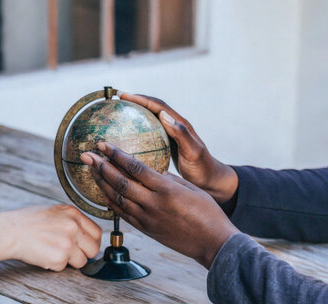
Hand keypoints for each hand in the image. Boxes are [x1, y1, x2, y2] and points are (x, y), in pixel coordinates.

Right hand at [4, 205, 101, 270]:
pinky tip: (44, 254)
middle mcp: (73, 227)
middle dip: (85, 253)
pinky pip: (64, 267)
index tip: (86, 246)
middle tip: (72, 253)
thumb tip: (87, 234)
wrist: (10, 231)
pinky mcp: (59, 258)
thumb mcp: (55, 211)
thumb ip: (72, 220)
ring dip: (70, 261)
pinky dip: (55, 265)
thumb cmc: (28, 221)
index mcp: (73, 214)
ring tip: (54, 252)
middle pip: (94, 249)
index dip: (92, 242)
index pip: (97, 232)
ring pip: (82, 261)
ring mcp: (67, 243)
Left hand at [80, 142, 238, 268]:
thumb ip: (168, 179)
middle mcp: (153, 203)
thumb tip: (151, 171)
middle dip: (100, 167)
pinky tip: (102, 193)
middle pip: (120, 182)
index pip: (134, 167)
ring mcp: (148, 218)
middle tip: (86, 155)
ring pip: (117, 199)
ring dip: (101, 183)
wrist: (212, 243)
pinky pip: (123, 214)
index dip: (116, 155)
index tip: (103, 144)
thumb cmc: (207, 213)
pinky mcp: (146, 230)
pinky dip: (110, 202)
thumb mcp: (189, 189)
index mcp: (166, 189)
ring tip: (90, 170)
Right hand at [119, 93, 237, 203]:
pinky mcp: (166, 146)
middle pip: (152, 109)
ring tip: (117, 115)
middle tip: (116, 101)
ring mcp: (170, 137)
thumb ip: (181, 134)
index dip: (141, 99)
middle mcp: (174, 128)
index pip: (158, 105)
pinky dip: (136, 132)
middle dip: (135, 102)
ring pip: (149, 121)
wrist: (211, 183)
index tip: (123, 96)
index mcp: (180, 125)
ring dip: (135, 115)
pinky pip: (148, 135)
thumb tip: (164, 115)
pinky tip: (125, 140)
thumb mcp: (193, 152)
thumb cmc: (203, 169)